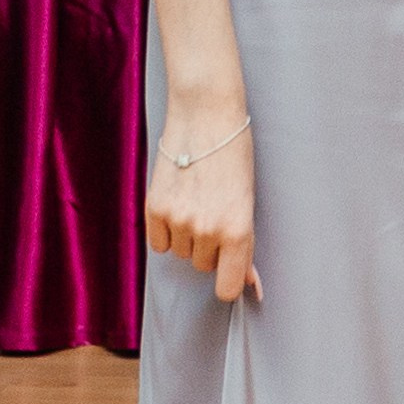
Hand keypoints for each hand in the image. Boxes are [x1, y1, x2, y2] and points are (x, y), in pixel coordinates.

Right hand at [146, 122, 259, 303]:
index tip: (228, 271)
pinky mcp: (154, 208)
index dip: (228, 281)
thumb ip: (245, 245)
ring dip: (188, 236)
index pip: (227, 288)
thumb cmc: (234, 155)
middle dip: (210, 246)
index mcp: (238, 229)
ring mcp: (178, 220)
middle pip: (203, 266)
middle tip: (215, 211)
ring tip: (197, 200)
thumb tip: (249, 284)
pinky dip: (166, 230)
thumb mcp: (247, 201)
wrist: (205, 116)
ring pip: (181, 253)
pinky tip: (177, 202)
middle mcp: (208, 229)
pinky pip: (158, 243)